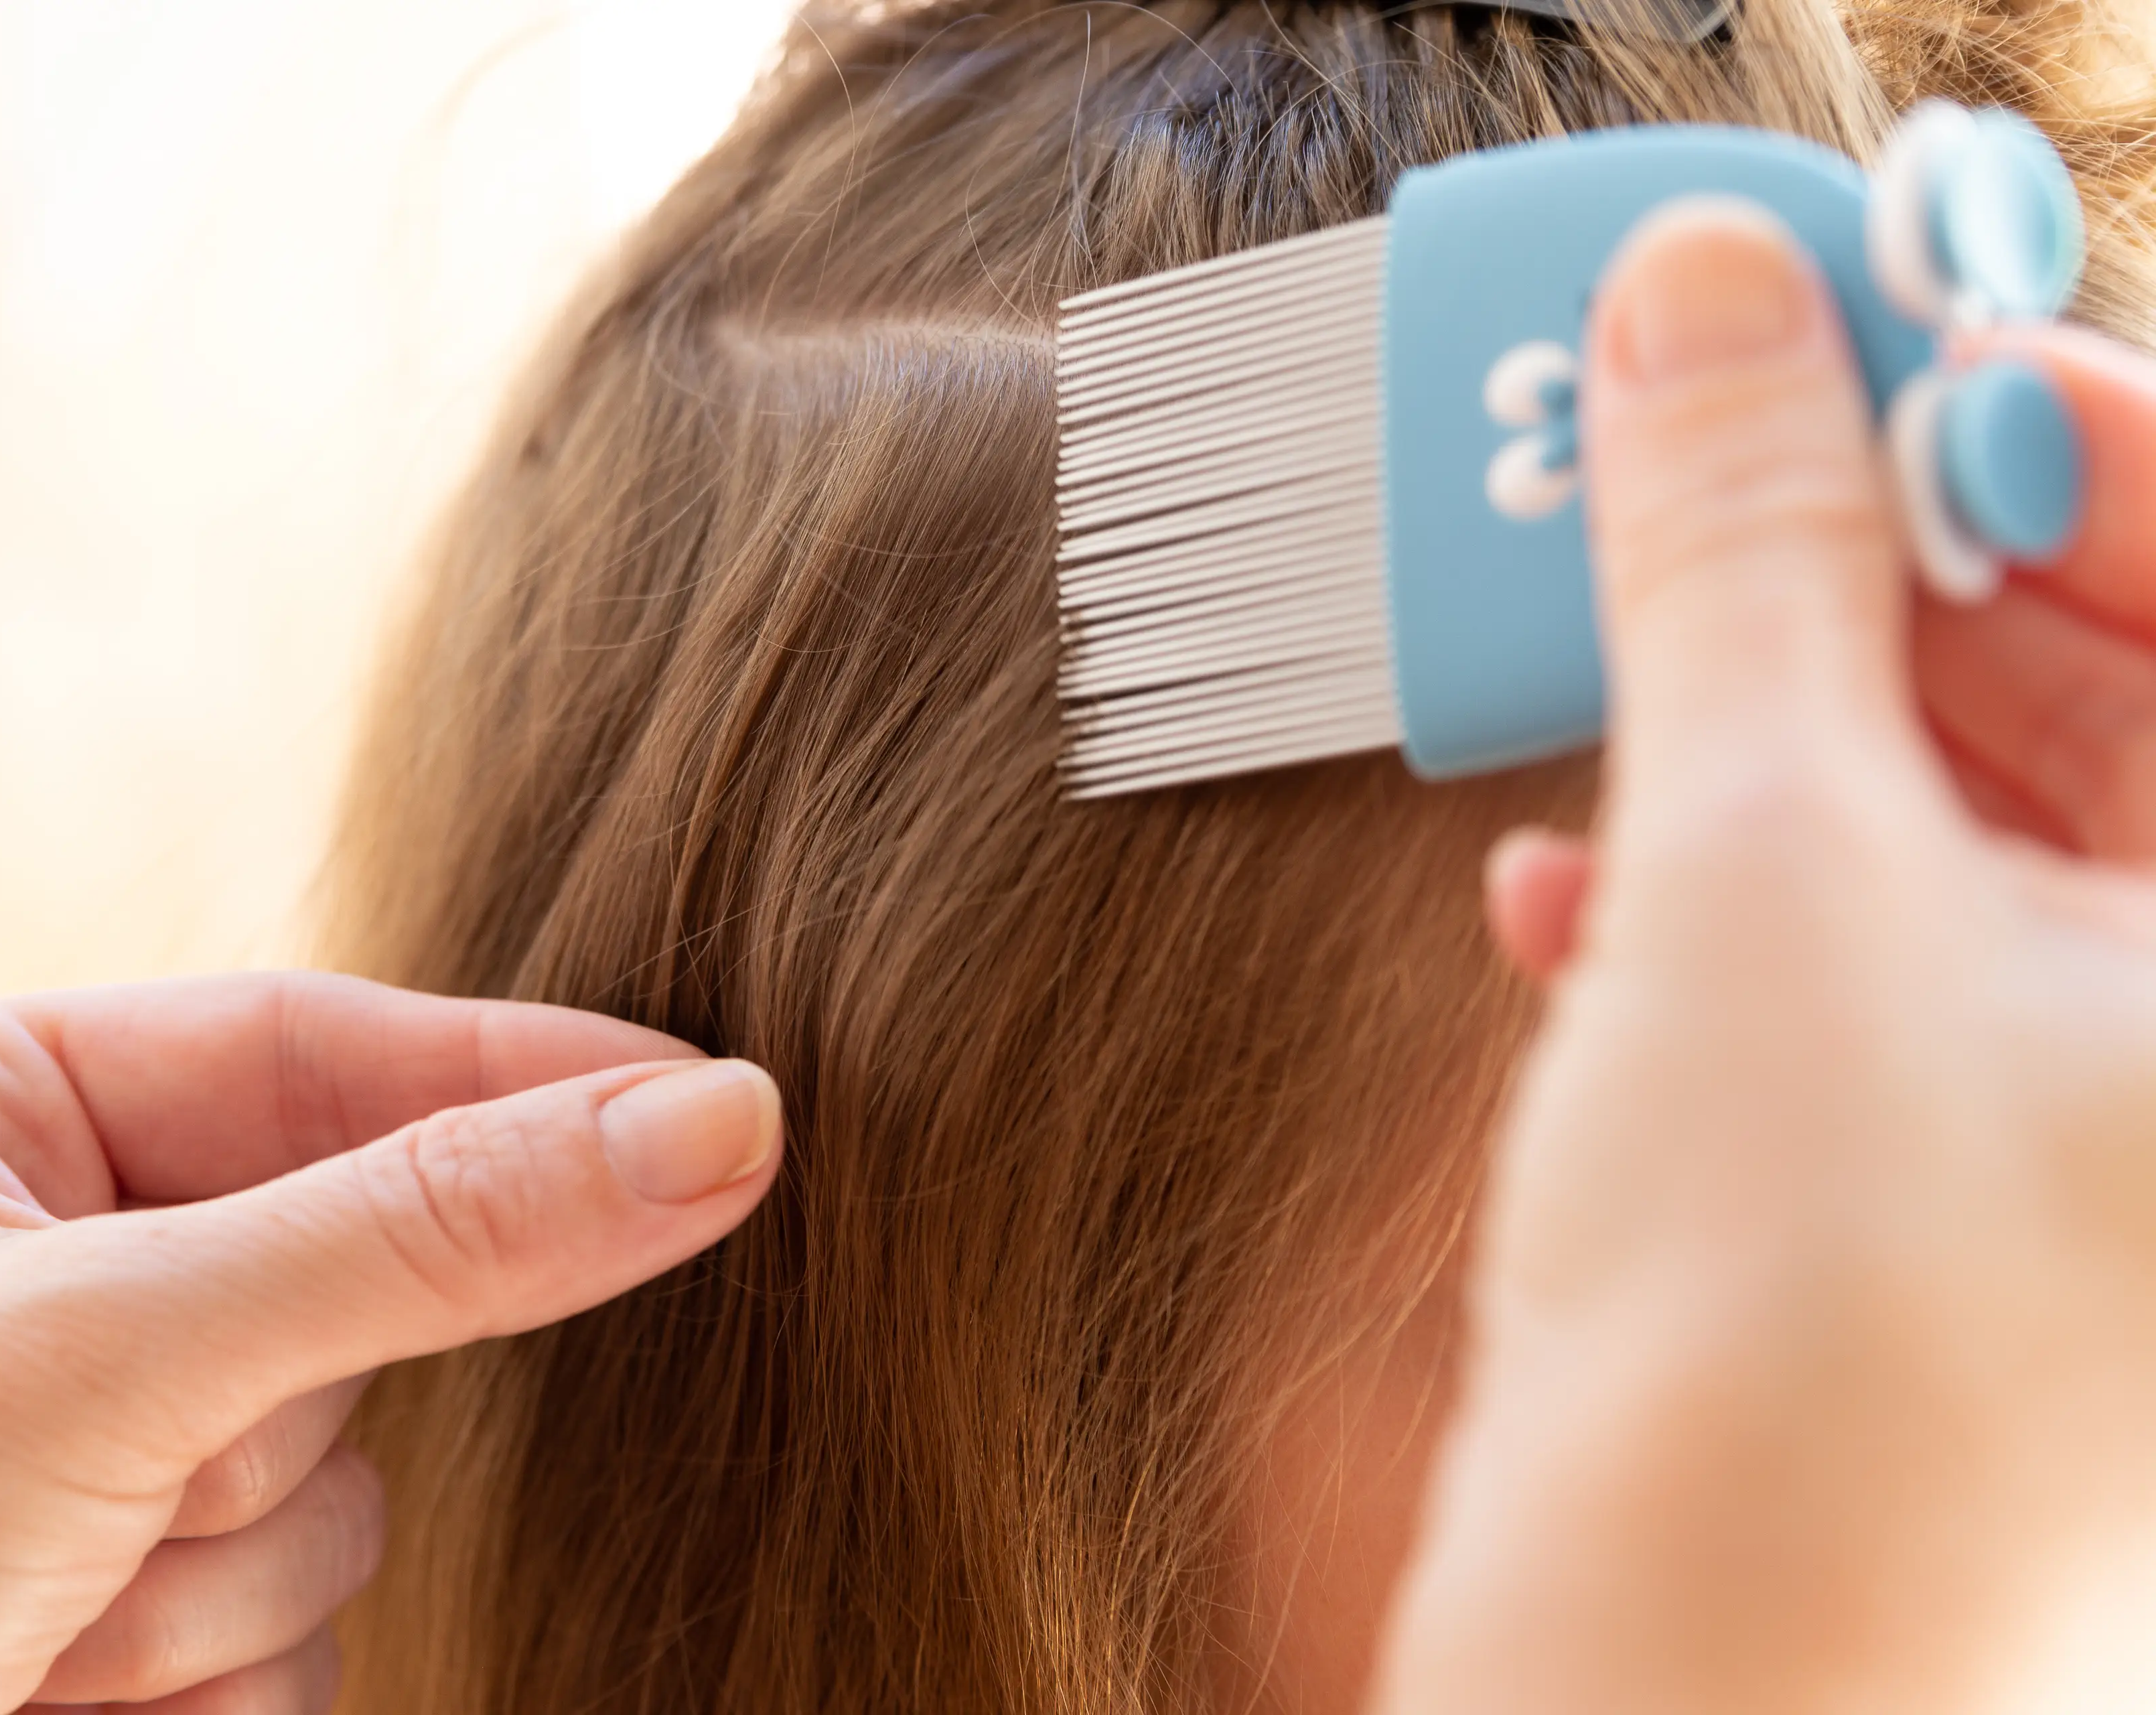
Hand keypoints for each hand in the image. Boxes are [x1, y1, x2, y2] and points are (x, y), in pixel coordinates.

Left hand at [0, 974, 781, 1714]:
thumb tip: (721, 1125)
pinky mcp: (126, 1617)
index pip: (311, 1048)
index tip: (712, 1100)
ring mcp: (87, 1451)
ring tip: (38, 1625)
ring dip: (226, 1575)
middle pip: (351, 1278)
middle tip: (125, 1485)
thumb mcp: (100, 1355)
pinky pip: (313, 1625)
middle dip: (262, 1414)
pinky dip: (223, 1682)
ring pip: (347, 1477)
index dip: (513, 1079)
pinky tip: (63, 1702)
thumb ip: (423, 1234)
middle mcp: (37, 1268)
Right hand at [1381, 203, 2155, 1711]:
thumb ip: (1745, 564)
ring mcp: (2108, 1159)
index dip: (2032, 412)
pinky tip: (1567, 896)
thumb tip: (1713, 305)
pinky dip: (1720, 914)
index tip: (1834, 324)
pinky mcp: (1959, 1228)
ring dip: (1759, 736)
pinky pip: (1874, 986)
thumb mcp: (1758, 878)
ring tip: (1595, 666)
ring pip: (1959, 842)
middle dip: (1861, 569)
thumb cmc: (1792, 1364)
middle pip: (2094, 702)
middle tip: (1673, 464)